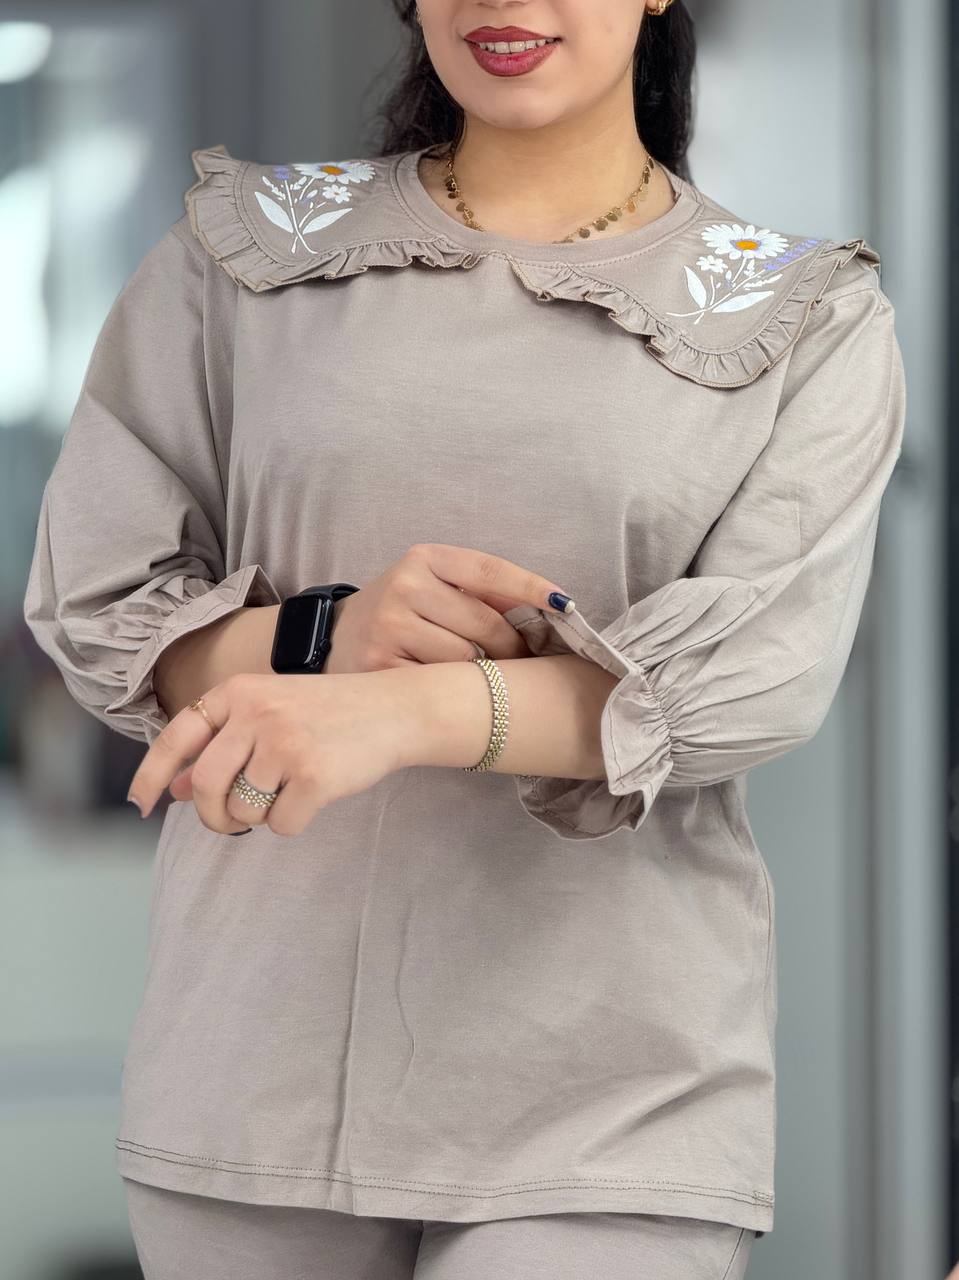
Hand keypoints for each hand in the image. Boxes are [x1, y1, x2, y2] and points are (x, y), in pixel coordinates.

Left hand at [127, 668, 418, 836]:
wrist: (395, 709)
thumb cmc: (329, 713)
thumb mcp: (269, 713)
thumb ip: (222, 745)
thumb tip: (178, 788)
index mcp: (238, 691)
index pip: (176, 736)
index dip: (151, 774)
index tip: (140, 804)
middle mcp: (256, 712)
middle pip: (205, 785)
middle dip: (212, 815)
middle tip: (230, 823)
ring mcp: (285, 743)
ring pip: (242, 810)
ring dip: (259, 817)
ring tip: (287, 792)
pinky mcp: (314, 775)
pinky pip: (280, 825)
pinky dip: (292, 822)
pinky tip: (314, 796)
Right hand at [326, 542, 573, 673]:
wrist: (334, 641)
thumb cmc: (400, 614)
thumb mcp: (432, 587)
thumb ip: (479, 592)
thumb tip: (547, 607)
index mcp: (423, 559)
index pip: (490, 570)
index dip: (532, 588)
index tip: (565, 604)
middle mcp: (404, 586)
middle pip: (486, 624)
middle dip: (512, 646)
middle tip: (518, 660)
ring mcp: (389, 627)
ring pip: (466, 660)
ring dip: (482, 674)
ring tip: (477, 677)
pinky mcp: (380, 666)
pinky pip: (439, 685)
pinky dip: (451, 692)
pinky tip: (446, 691)